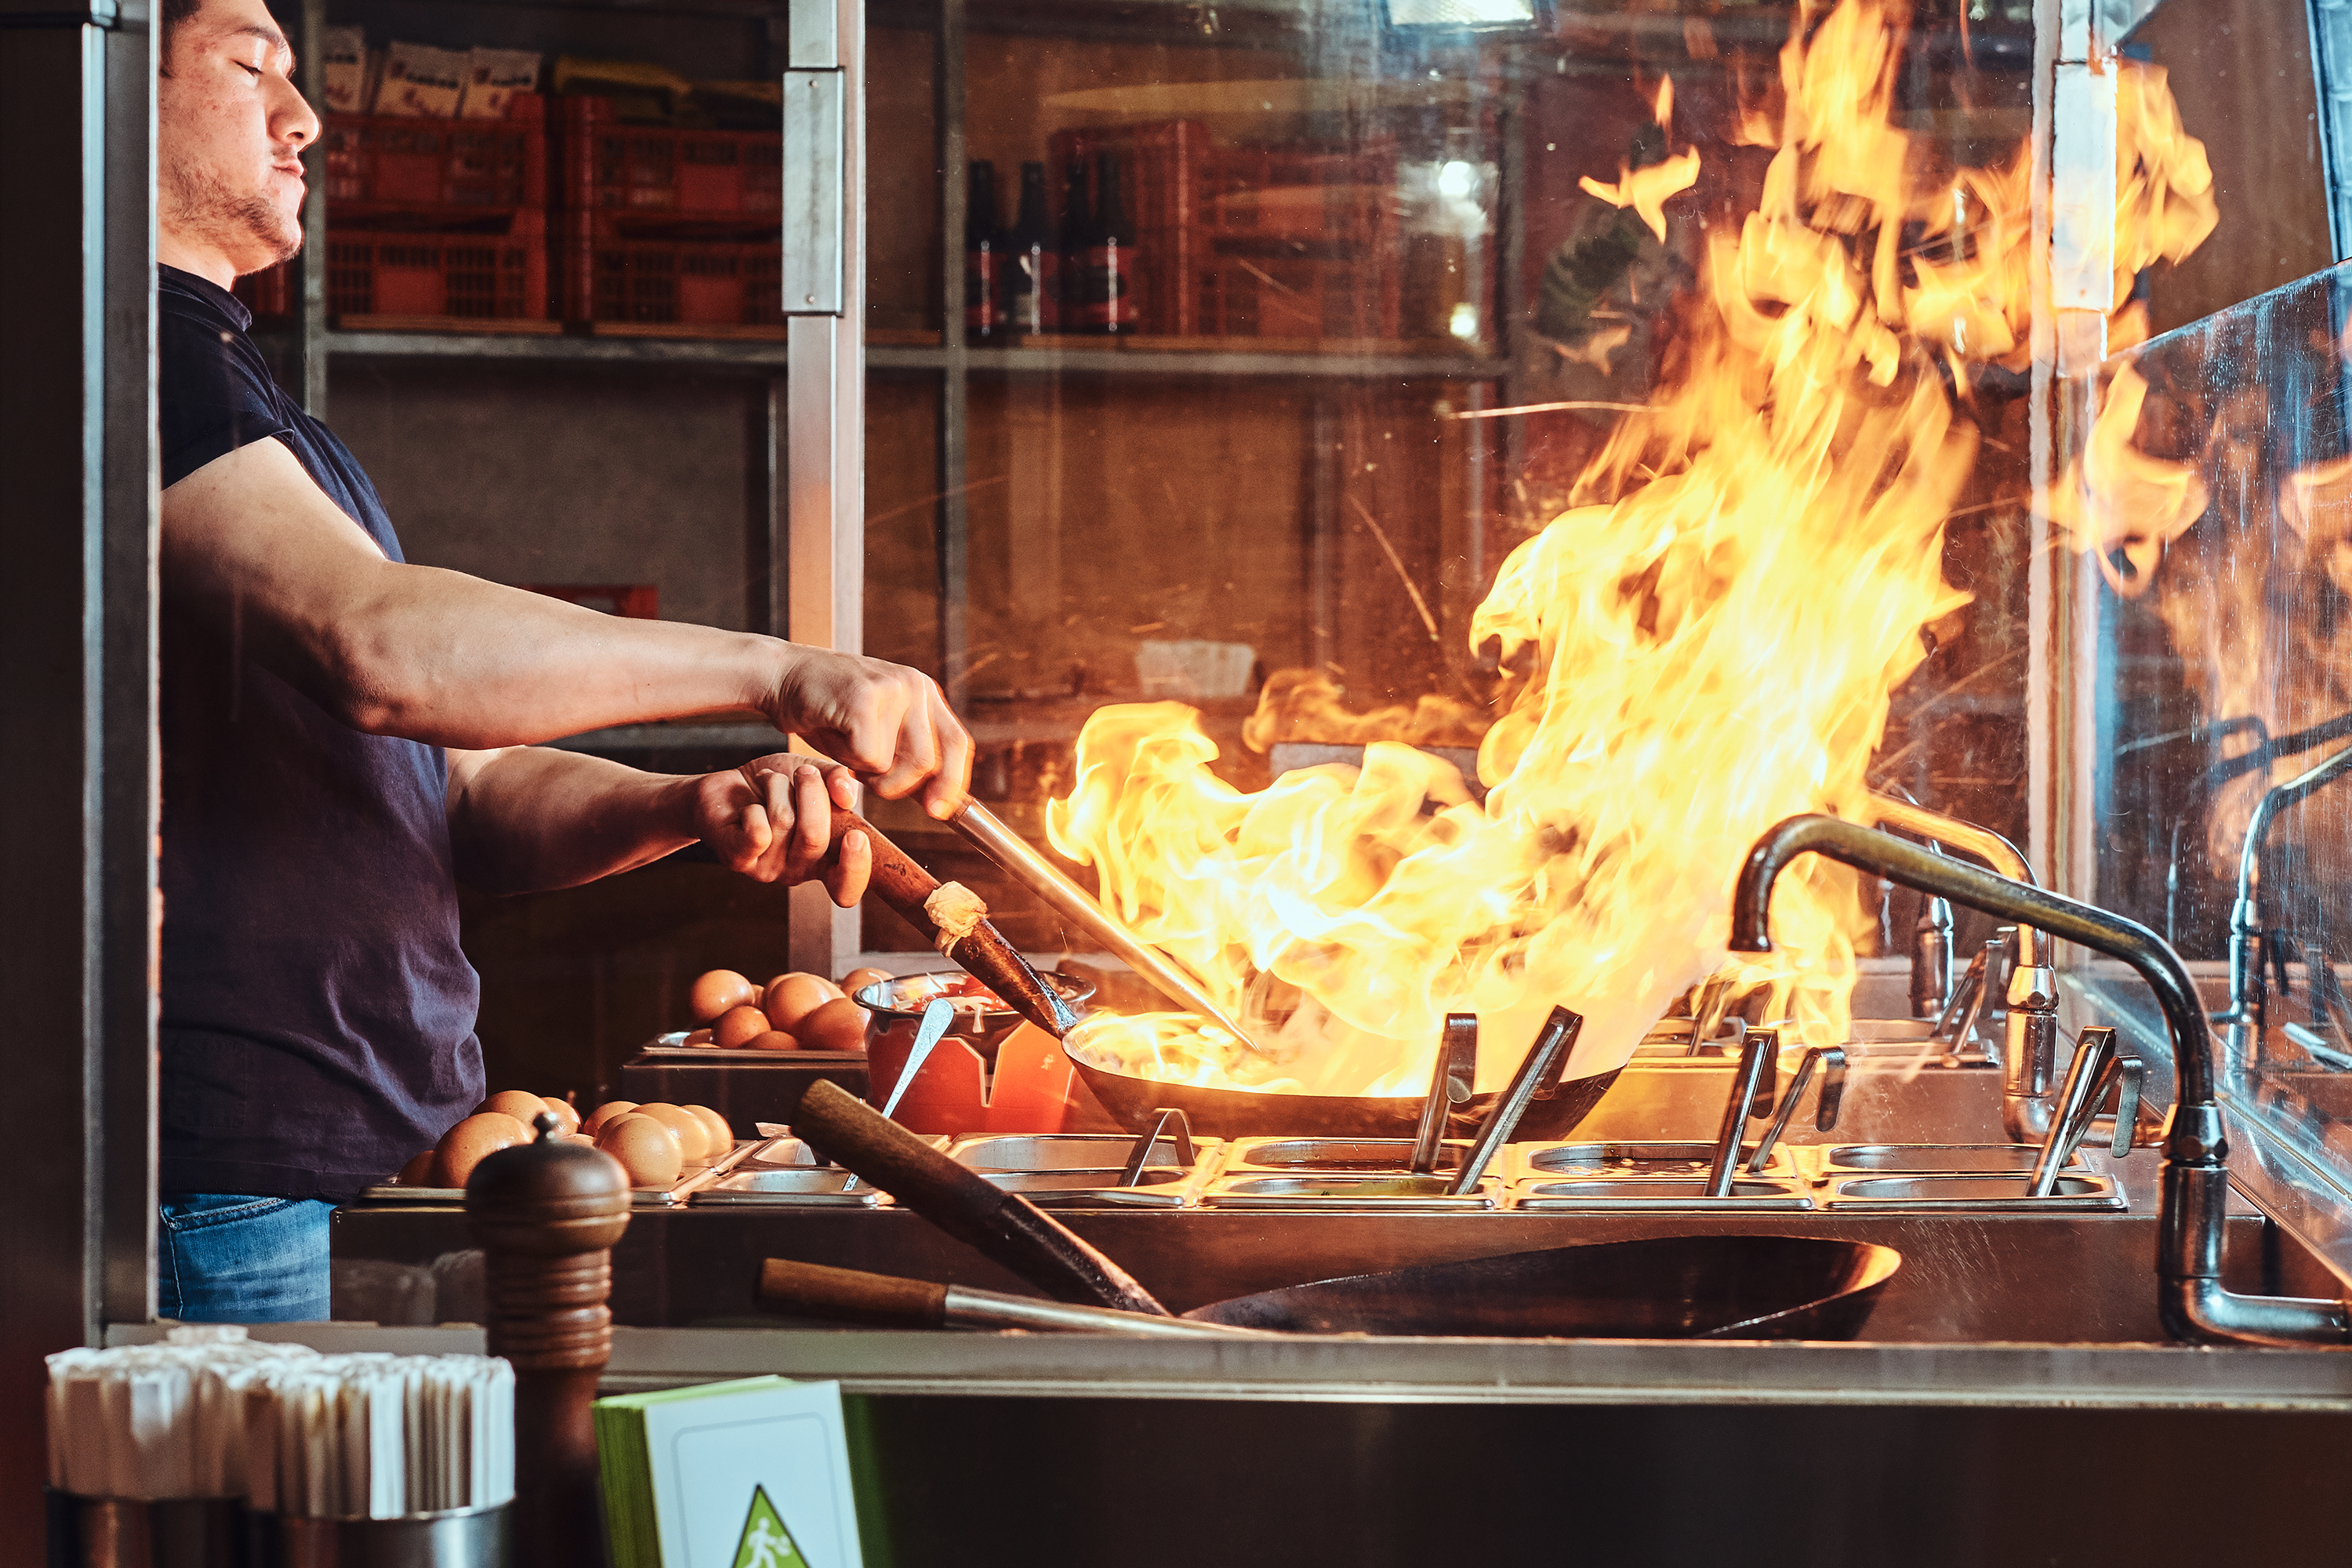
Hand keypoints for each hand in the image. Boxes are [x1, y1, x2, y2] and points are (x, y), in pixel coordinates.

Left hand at [695, 755, 870, 905]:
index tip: (855, 837)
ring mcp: (767, 869)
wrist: (725, 786)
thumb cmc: (773, 787)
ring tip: (769, 783)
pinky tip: (748, 806)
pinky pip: (757, 833)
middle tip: (804, 773)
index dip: (856, 868)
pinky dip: (755, 805)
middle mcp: (798, 871)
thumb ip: (838, 780)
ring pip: (784, 823)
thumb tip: (848, 798)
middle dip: (812, 792)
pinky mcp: (738, 859)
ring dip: (778, 788)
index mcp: (824, 859)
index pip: (847, 888)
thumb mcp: (814, 774)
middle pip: (815, 839)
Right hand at [769, 649, 972, 818]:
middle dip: (898, 786)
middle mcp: (914, 685)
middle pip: (928, 762)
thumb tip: (941, 801)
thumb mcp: (878, 731)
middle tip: (867, 779)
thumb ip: (908, 755)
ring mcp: (891, 688)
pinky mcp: (864, 698)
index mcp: (924, 692)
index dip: (953, 782)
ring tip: (847, 748)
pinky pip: (869, 758)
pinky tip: (833, 734)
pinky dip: (847, 761)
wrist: (781, 675)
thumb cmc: (827, 713)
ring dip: (868, 774)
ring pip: (896, 764)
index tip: (939, 811)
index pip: (957, 743)